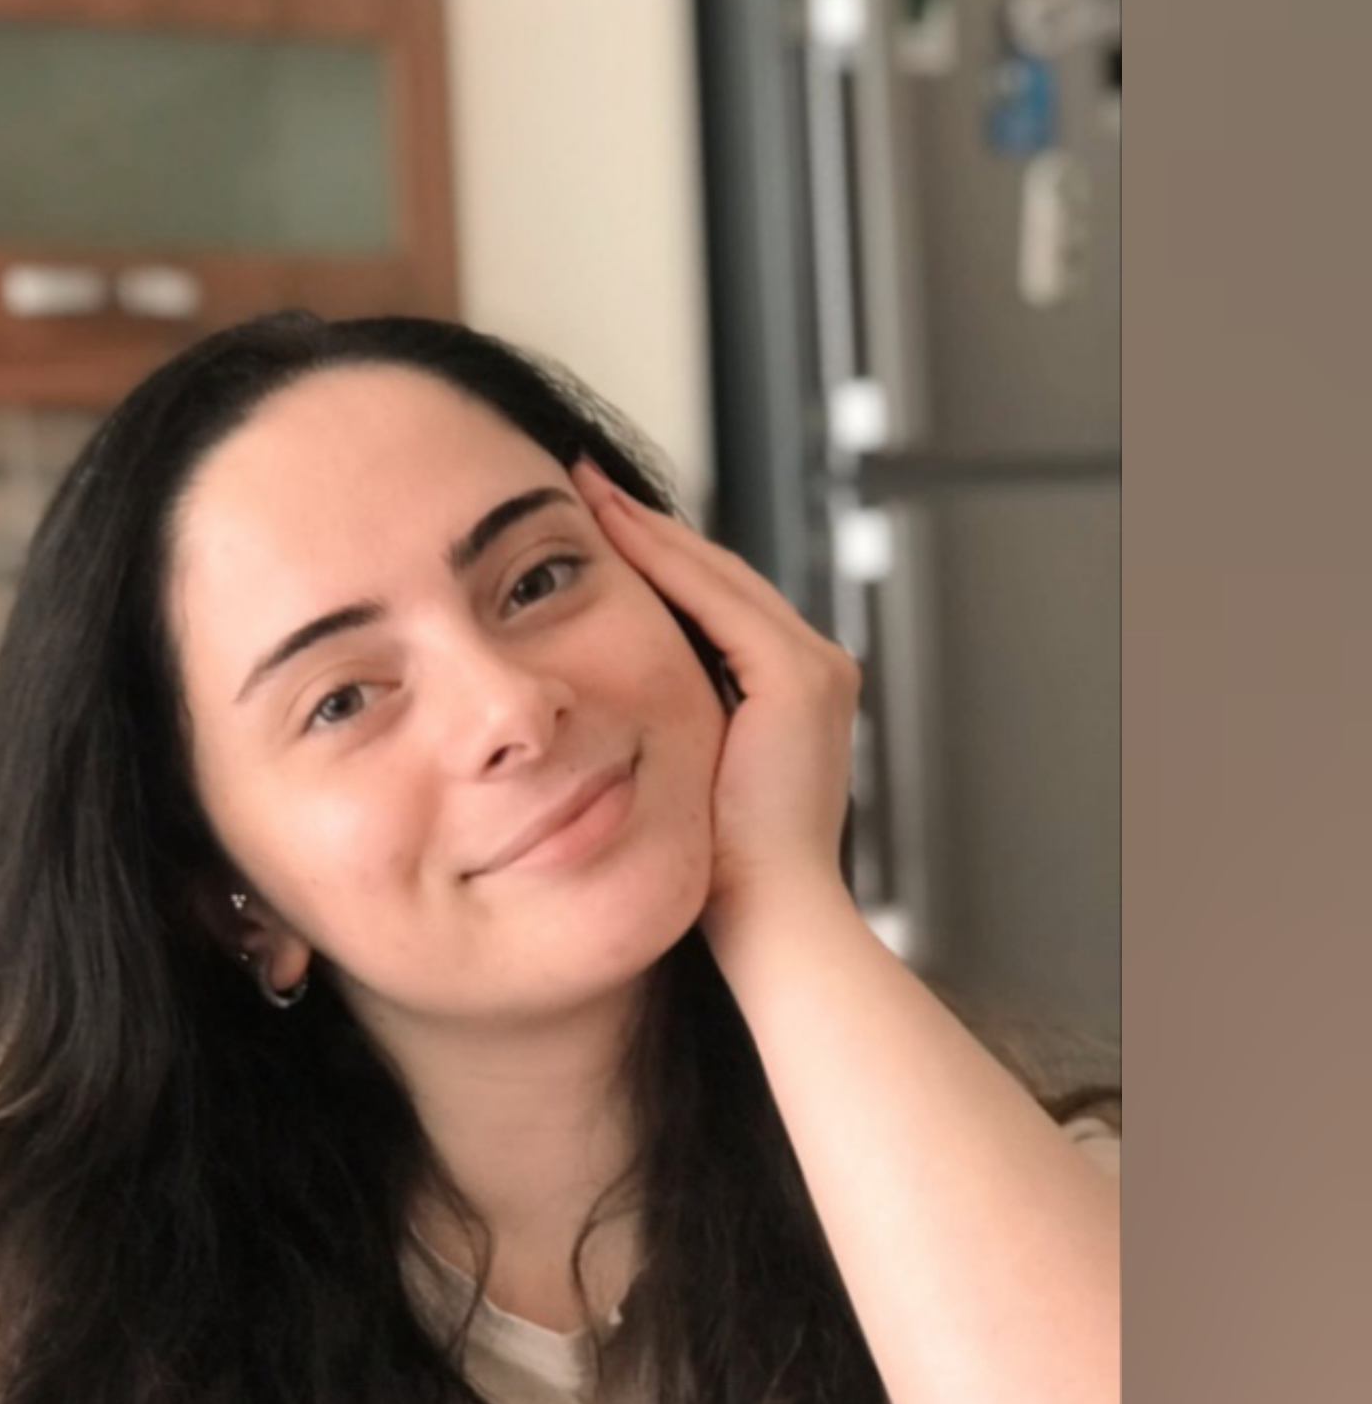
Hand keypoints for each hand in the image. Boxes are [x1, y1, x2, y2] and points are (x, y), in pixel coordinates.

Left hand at [571, 458, 861, 935]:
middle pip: (717, 580)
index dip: (654, 563)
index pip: (716, 608)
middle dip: (648, 532)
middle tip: (586, 486)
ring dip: (649, 531)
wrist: (767, 917)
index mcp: (794, 695)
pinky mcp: (796, 679)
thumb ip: (668, 732)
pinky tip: (612, 530)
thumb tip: (601, 713)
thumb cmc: (717, 875)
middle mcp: (816, 670)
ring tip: (589, 492)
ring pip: (715, 577)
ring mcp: (814, 670)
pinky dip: (664, 560)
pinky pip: (716, 601)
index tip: (595, 526)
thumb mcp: (688, 783)